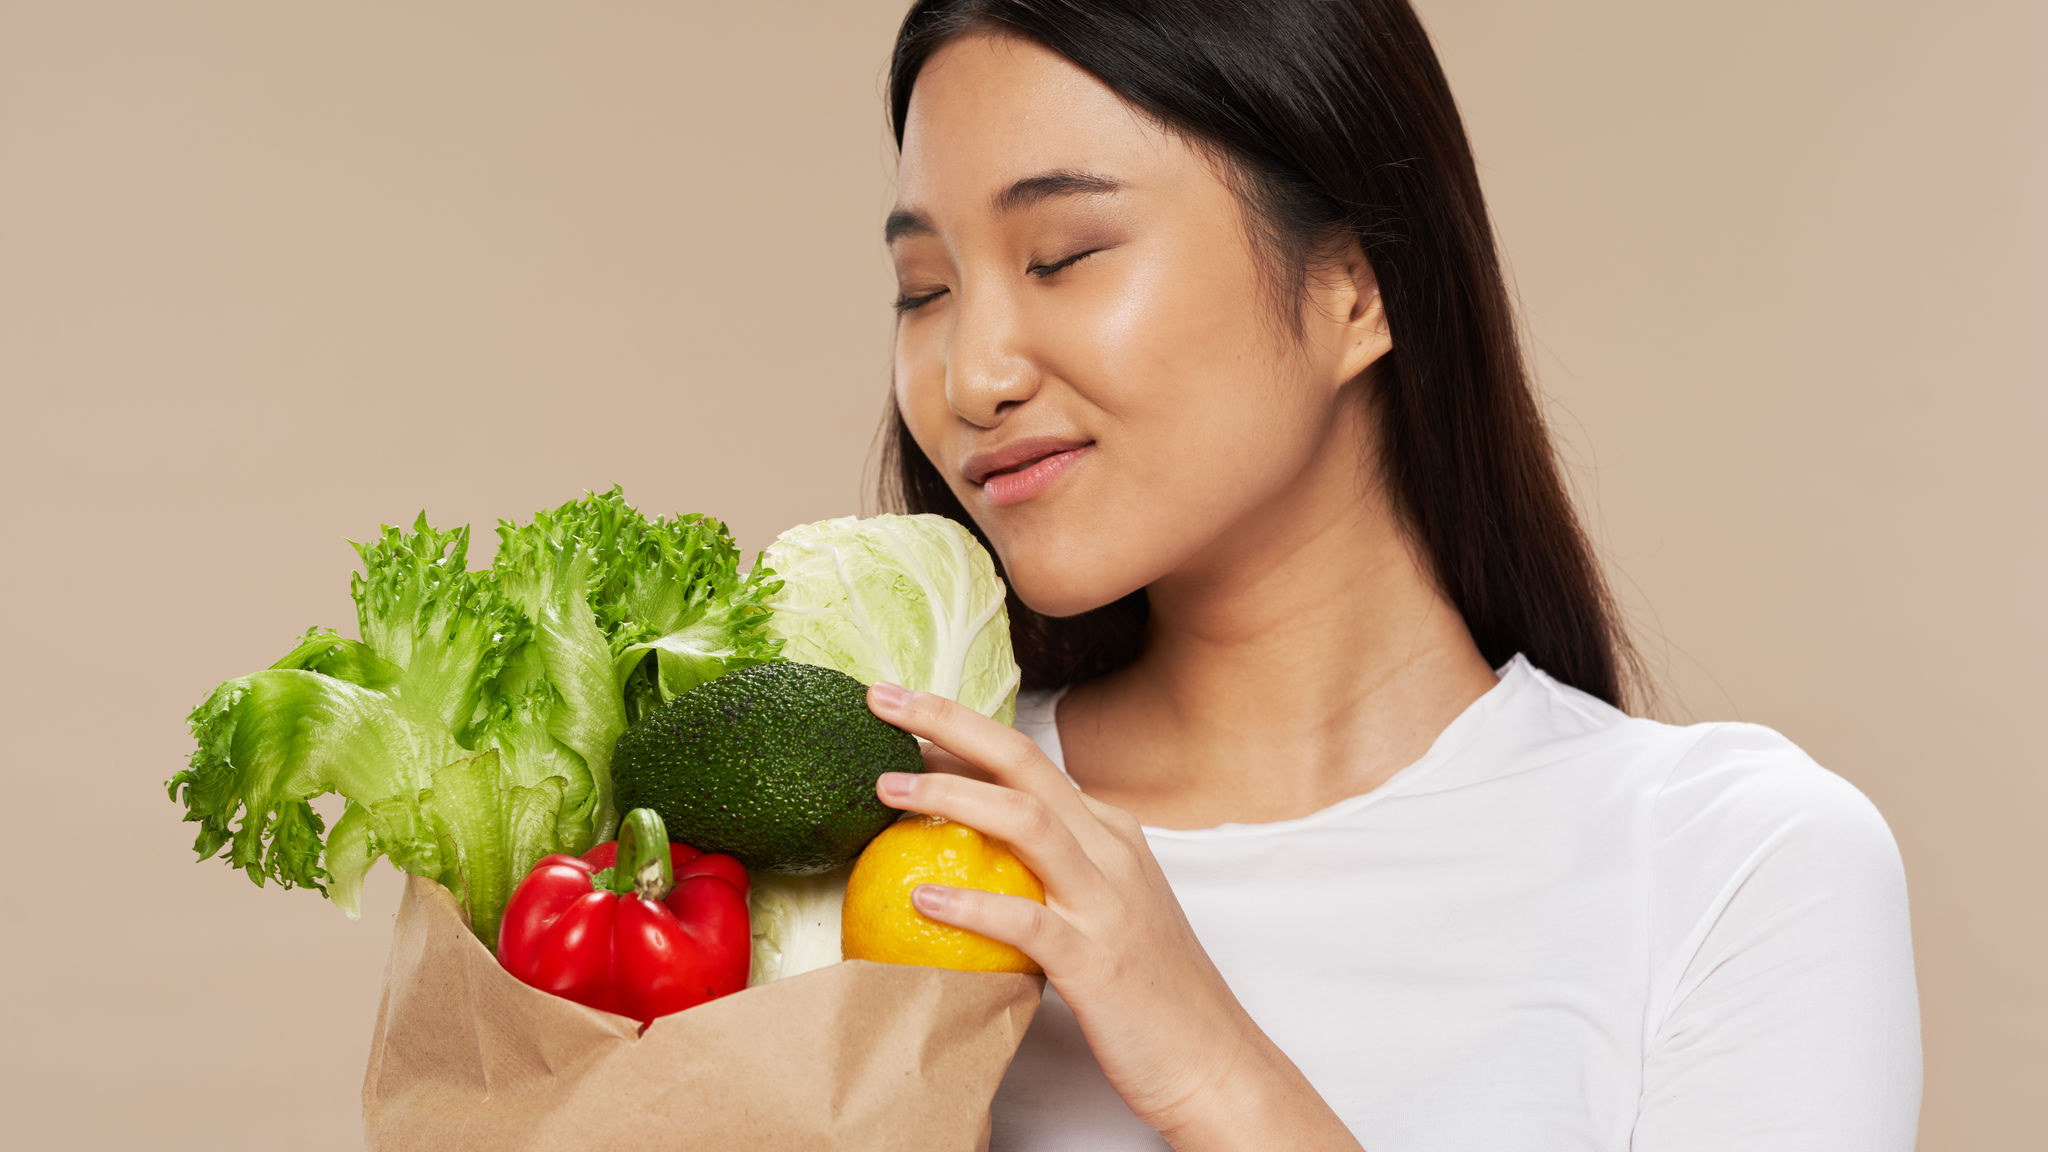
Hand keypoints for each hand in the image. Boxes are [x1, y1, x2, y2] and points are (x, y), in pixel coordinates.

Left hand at [864, 683, 1361, 1149]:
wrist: (1214, 1061)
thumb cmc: (1149, 989)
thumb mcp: (1105, 907)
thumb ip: (1053, 871)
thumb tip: (973, 851)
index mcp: (1111, 831)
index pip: (1028, 762)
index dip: (961, 732)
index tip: (902, 716)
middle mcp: (1112, 851)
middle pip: (1024, 762)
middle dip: (950, 722)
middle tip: (883, 701)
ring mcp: (1107, 902)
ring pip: (1027, 823)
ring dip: (952, 794)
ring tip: (885, 788)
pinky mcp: (1097, 961)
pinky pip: (1027, 922)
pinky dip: (972, 904)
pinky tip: (921, 898)